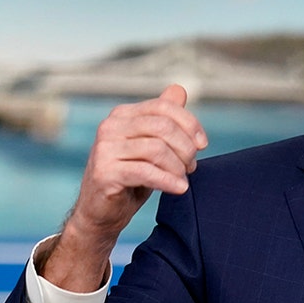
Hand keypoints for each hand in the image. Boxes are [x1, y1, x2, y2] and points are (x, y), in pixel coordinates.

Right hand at [42, 84, 207, 292]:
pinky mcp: (104, 172)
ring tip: (182, 179)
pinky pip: (146, 171)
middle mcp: (110, 126)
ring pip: (157, 149)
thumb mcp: (150, 145)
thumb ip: (163, 119)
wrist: (101, 212)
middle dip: (185, 148)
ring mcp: (104, 149)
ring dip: (177, 167)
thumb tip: (179, 89)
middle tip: (191, 166)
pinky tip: (179, 189)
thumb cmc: (130, 178)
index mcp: (122, 115)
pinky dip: (168, 181)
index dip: (190, 124)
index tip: (202, 145)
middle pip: (163, 127)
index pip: (164, 107)